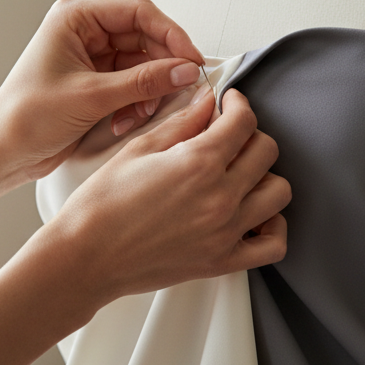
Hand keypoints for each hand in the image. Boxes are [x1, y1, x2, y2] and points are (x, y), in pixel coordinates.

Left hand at [0, 0, 206, 182]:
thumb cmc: (24, 117)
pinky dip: (136, 103)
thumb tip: (184, 70)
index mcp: (74, 18)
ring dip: (148, 91)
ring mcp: (90, 58)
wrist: (2, 152)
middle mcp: (84, 33)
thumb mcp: (91, 97)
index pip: (138, 13)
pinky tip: (126, 120)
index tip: (191, 59)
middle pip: (145, 39)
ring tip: (143, 112)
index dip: (171, 34)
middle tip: (182, 87)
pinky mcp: (95, 83)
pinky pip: (132, 85)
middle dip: (162, 68)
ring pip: (142, 65)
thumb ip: (143, 82)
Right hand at [43, 87, 290, 311]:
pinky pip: (274, 244)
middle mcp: (220, 197)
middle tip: (230, 137)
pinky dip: (273, 226)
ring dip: (265, 177)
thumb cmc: (102, 205)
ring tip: (240, 175)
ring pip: (278, 193)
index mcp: (198, 163)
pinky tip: (254, 215)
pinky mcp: (222, 261)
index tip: (230, 105)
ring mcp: (225, 232)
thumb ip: (181, 123)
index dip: (239, 105)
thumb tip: (207, 103)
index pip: (244, 122)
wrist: (86, 257)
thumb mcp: (138, 149)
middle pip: (267, 152)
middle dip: (250, 136)